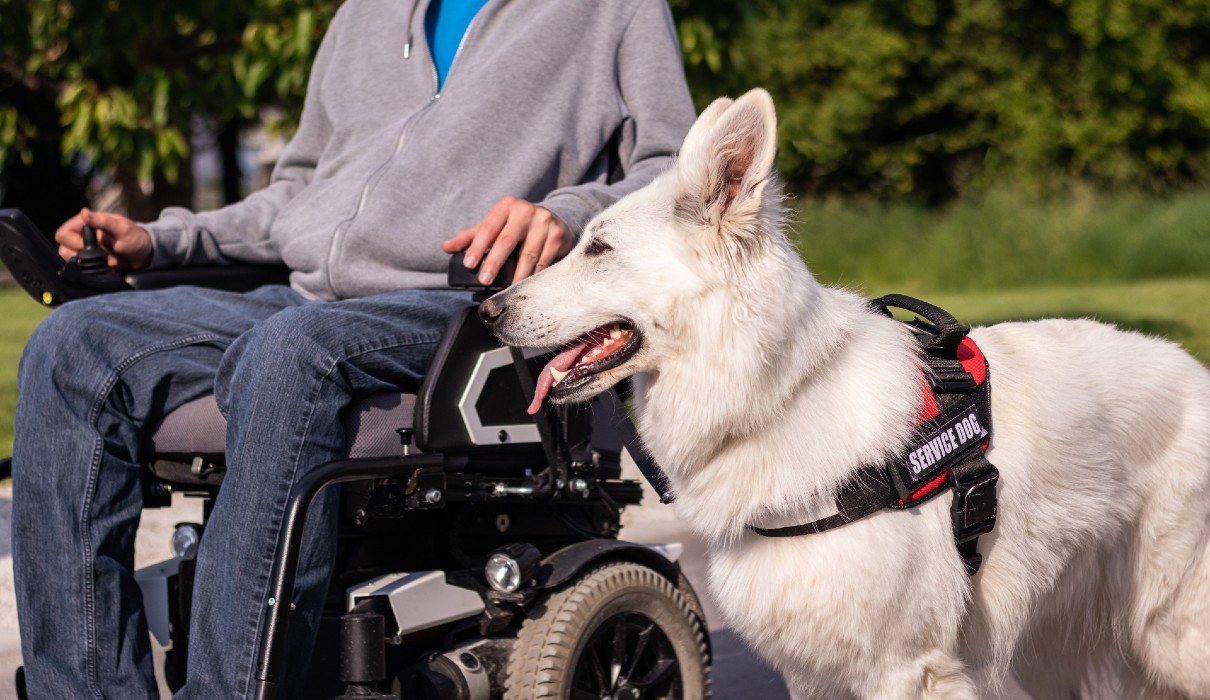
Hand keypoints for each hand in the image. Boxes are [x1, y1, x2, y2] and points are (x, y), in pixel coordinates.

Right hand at [55, 208, 152, 270]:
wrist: (144, 253)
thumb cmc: (135, 237)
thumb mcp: (121, 229)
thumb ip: (102, 222)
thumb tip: (84, 212)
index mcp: (83, 223)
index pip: (62, 235)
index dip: (74, 243)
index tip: (92, 246)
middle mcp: (80, 236)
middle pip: (63, 250)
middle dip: (82, 256)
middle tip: (102, 255)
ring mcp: (83, 250)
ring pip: (71, 261)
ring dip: (87, 265)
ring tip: (105, 260)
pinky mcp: (89, 261)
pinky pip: (82, 270)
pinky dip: (92, 271)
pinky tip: (105, 266)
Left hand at [441, 196, 571, 284]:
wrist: (554, 219)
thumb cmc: (517, 225)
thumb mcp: (495, 226)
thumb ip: (471, 237)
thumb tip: (445, 247)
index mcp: (506, 206)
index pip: (488, 228)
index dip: (477, 247)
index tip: (469, 264)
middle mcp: (525, 211)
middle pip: (506, 241)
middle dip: (494, 263)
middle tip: (485, 280)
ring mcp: (544, 222)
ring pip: (527, 255)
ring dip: (516, 276)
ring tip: (506, 290)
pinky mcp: (557, 235)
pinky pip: (544, 261)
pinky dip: (533, 276)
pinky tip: (525, 286)